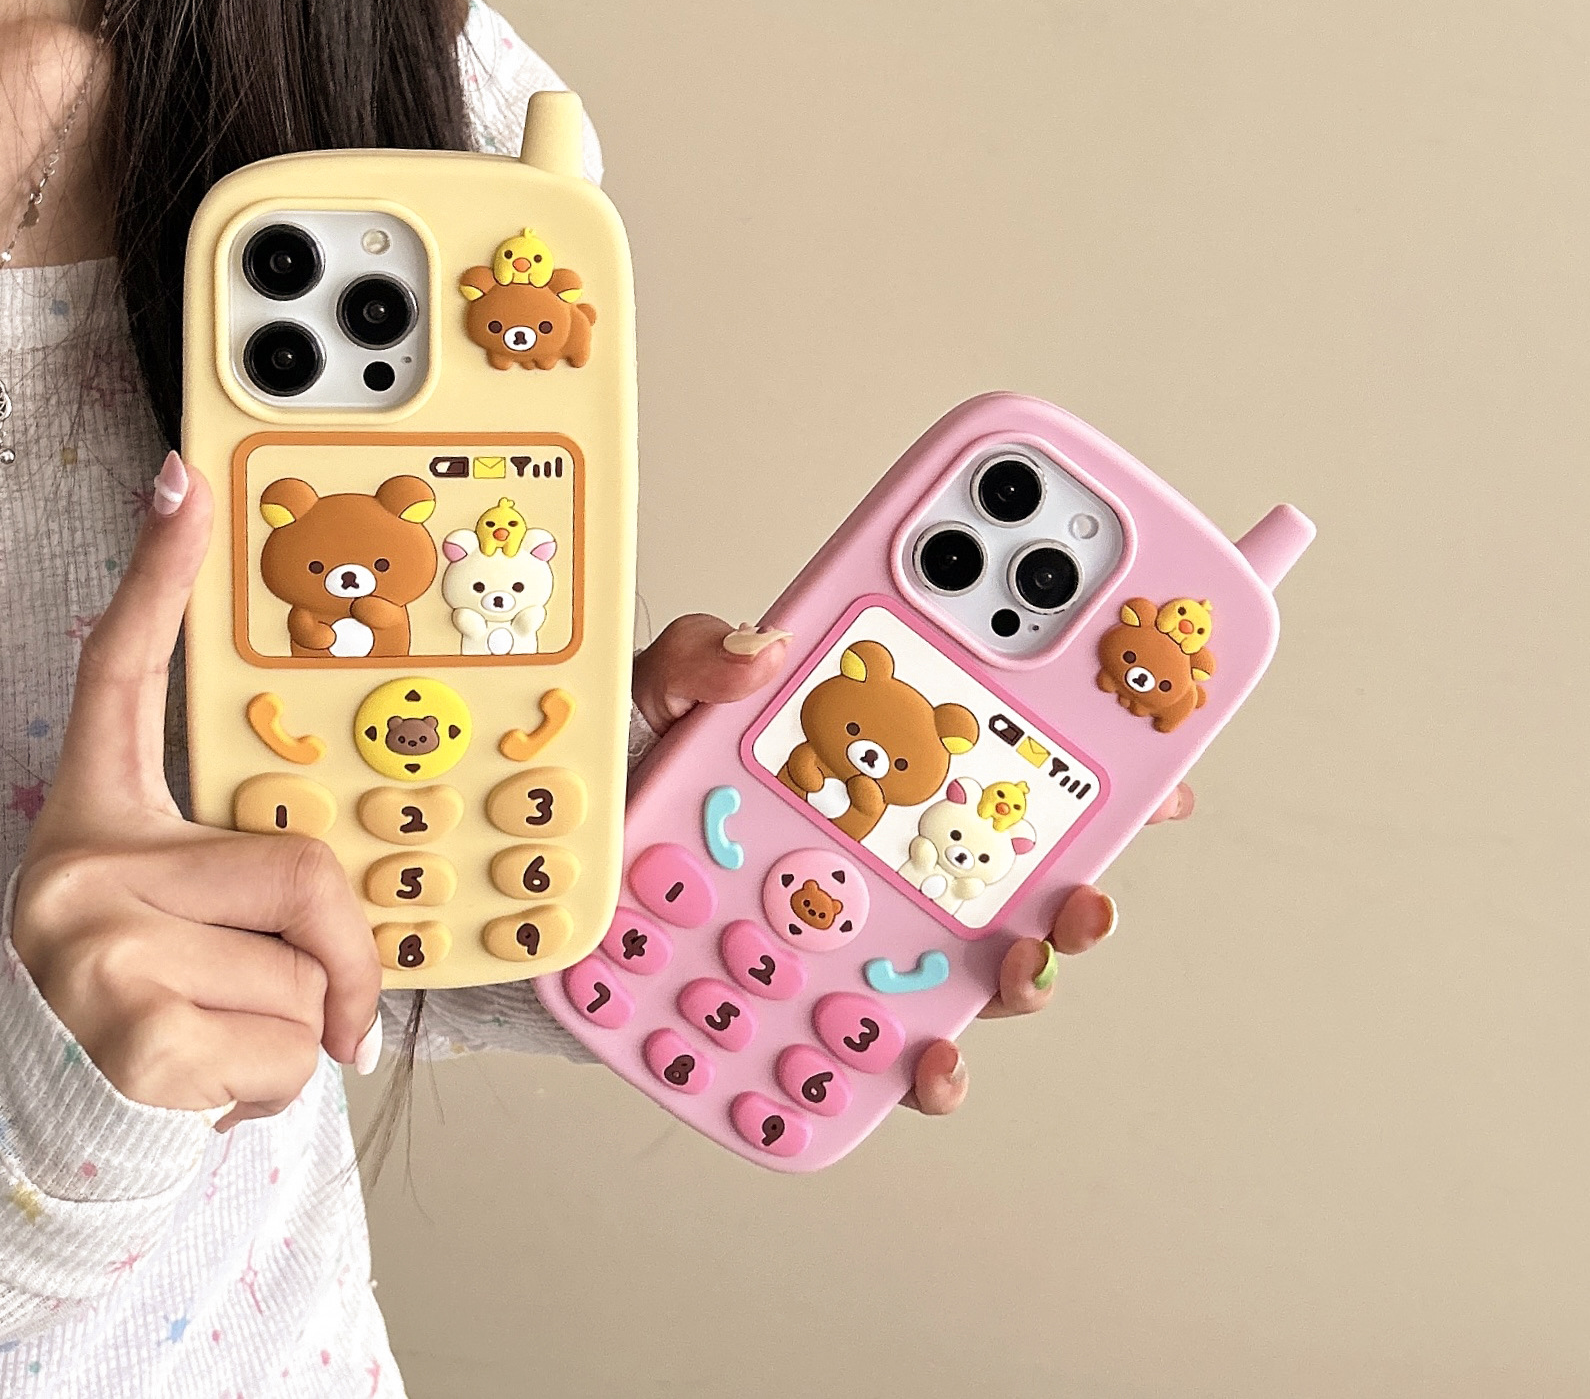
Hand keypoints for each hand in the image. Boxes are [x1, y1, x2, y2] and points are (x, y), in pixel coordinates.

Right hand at [11, 455, 381, 1133]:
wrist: (63, 1123)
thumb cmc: (142, 1001)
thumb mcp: (180, 920)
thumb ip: (257, 892)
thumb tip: (344, 944)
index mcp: (97, 820)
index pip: (122, 677)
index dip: (157, 577)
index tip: (181, 482)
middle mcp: (78, 870)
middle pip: (304, 875)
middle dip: (333, 953)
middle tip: (285, 991)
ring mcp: (97, 952)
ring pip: (312, 974)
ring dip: (301, 1024)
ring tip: (220, 1037)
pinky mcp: (135, 1039)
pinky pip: (298, 1046)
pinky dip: (285, 1082)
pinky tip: (209, 1081)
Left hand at [632, 611, 1195, 1119]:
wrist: (558, 897)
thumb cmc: (631, 792)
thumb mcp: (659, 702)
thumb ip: (701, 659)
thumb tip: (766, 651)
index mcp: (878, 771)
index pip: (1004, 760)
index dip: (1097, 758)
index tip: (1163, 763)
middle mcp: (894, 861)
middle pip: (1021, 875)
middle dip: (1085, 884)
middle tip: (1095, 885)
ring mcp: (869, 944)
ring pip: (986, 969)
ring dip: (1033, 975)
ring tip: (1027, 965)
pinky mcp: (826, 1021)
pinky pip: (896, 1059)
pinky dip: (929, 1071)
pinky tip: (930, 1062)